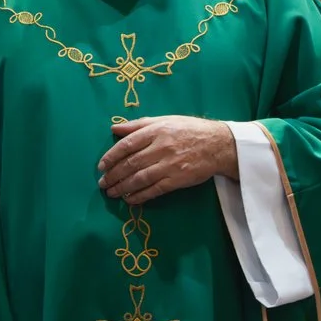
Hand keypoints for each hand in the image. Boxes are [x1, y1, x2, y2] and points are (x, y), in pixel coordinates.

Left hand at [98, 115, 238, 204]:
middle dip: (113, 175)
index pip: (127, 145)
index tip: (101, 166)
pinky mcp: (178, 180)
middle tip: (103, 183)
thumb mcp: (165, 120)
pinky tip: (130, 199)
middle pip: (131, 164)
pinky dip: (140, 196)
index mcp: (157, 131)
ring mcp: (170, 165)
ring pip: (140, 178)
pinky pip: (154, 190)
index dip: (111, 156)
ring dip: (123, 187)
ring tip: (112, 193)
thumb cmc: (190, 130)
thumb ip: (139, 124)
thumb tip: (114, 128)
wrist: (219, 144)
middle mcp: (161, 147)